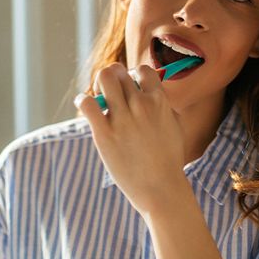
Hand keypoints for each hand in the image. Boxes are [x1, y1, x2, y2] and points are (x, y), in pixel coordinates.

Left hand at [75, 63, 189, 215]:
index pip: (142, 69)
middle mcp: (140, 105)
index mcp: (159, 101)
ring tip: (100, 100)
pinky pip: (87, 103)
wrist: (161, 189)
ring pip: (103, 79)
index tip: (131, 89)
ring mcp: (122, 119)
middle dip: (113, 79)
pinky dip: (83, 101)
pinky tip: (87, 108)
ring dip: (99, 85)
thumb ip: (163, 105)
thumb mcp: (175, 126)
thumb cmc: (169, 160)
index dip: (133, 75)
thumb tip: (152, 91)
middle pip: (118, 72)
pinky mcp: (104, 134)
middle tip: (111, 95)